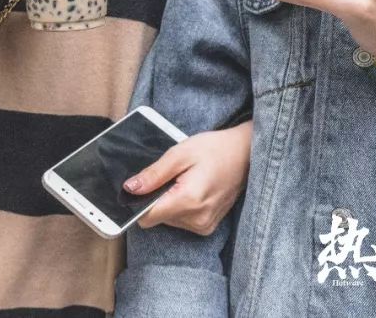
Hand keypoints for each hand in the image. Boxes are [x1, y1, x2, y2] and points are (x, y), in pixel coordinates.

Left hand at [124, 121, 252, 235]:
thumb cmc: (214, 149)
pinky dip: (180, 207)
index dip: (138, 202)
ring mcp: (204, 225)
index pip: (147, 217)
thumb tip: (130, 189)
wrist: (244, 154)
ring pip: (168, 220)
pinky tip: (192, 190)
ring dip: (169, 202)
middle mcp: (197, 219)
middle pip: (157, 218)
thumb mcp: (179, 154)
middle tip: (171, 177)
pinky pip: (181, 221)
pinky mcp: (208, 226)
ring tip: (184, 182)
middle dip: (157, 198)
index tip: (142, 187)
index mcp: (188, 201)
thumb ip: (153, 175)